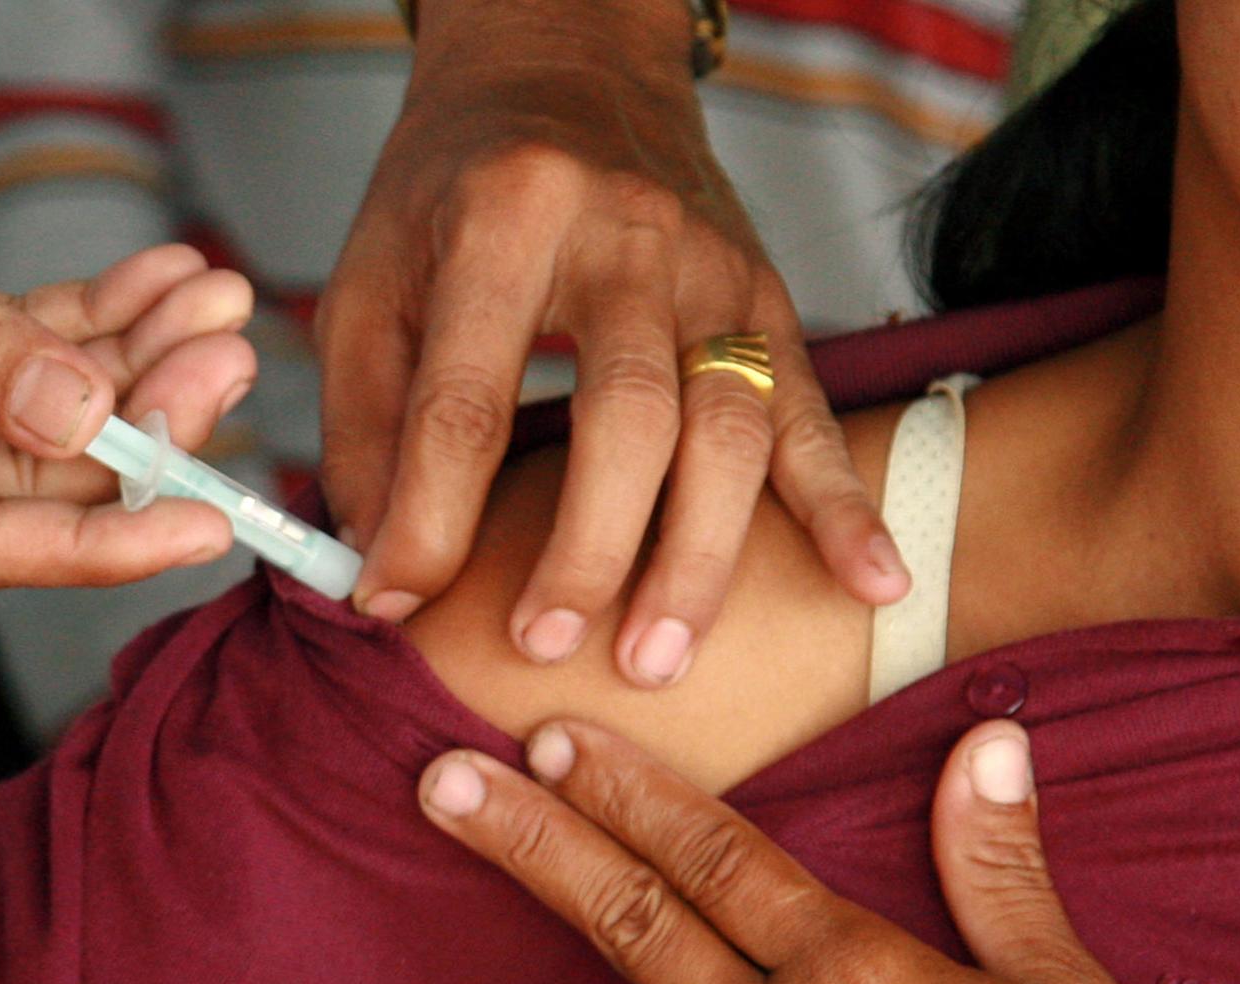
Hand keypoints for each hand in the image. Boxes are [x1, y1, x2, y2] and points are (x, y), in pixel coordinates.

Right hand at [0, 43, 253, 588]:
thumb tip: (83, 419)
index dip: (101, 535)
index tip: (206, 520)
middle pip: (13, 480)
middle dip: (132, 419)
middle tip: (224, 358)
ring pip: (16, 417)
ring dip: (117, 362)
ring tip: (209, 304)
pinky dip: (67, 324)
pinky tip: (145, 283)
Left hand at [319, 0, 908, 681]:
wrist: (564, 67)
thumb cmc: (451, 193)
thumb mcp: (370, 282)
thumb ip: (365, 425)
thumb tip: (378, 568)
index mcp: (502, 220)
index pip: (467, 395)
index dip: (429, 515)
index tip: (395, 603)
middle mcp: (624, 236)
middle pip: (623, 415)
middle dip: (587, 546)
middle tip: (549, 646)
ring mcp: (712, 266)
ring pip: (728, 424)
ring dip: (697, 555)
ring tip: (659, 660)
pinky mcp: (767, 294)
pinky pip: (811, 410)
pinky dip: (846, 504)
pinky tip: (874, 584)